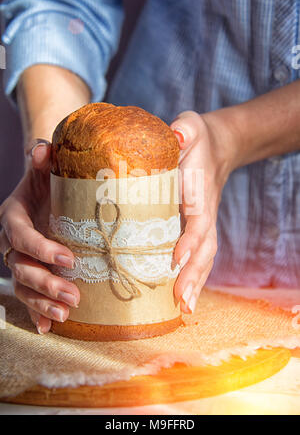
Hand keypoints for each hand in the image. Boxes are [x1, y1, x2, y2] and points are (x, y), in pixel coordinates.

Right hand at [0, 141, 79, 333]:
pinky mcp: (28, 274)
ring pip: (23, 287)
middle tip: (73, 295)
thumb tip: (42, 149)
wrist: (45, 194)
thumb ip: (43, 159)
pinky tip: (48, 327)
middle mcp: (11, 242)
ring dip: (43, 303)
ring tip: (66, 314)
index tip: (68, 259)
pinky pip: (27, 298)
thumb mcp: (45, 169)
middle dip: (46, 283)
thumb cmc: (47, 182)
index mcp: (13, 216)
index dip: (40, 249)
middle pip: (21, 267)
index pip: (21, 236)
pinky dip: (36, 313)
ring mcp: (18, 260)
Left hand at [171, 111, 234, 313]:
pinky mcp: (196, 228)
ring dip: (196, 283)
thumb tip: (174, 136)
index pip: (198, 221)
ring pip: (204, 258)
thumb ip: (184, 131)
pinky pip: (198, 255)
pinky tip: (182, 296)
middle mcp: (204, 214)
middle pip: (205, 249)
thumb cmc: (197, 139)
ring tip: (185, 308)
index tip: (176, 259)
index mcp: (200, 193)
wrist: (216, 147)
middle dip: (194, 275)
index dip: (189, 240)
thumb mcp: (190, 128)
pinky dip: (193, 276)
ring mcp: (202, 224)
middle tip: (181, 301)